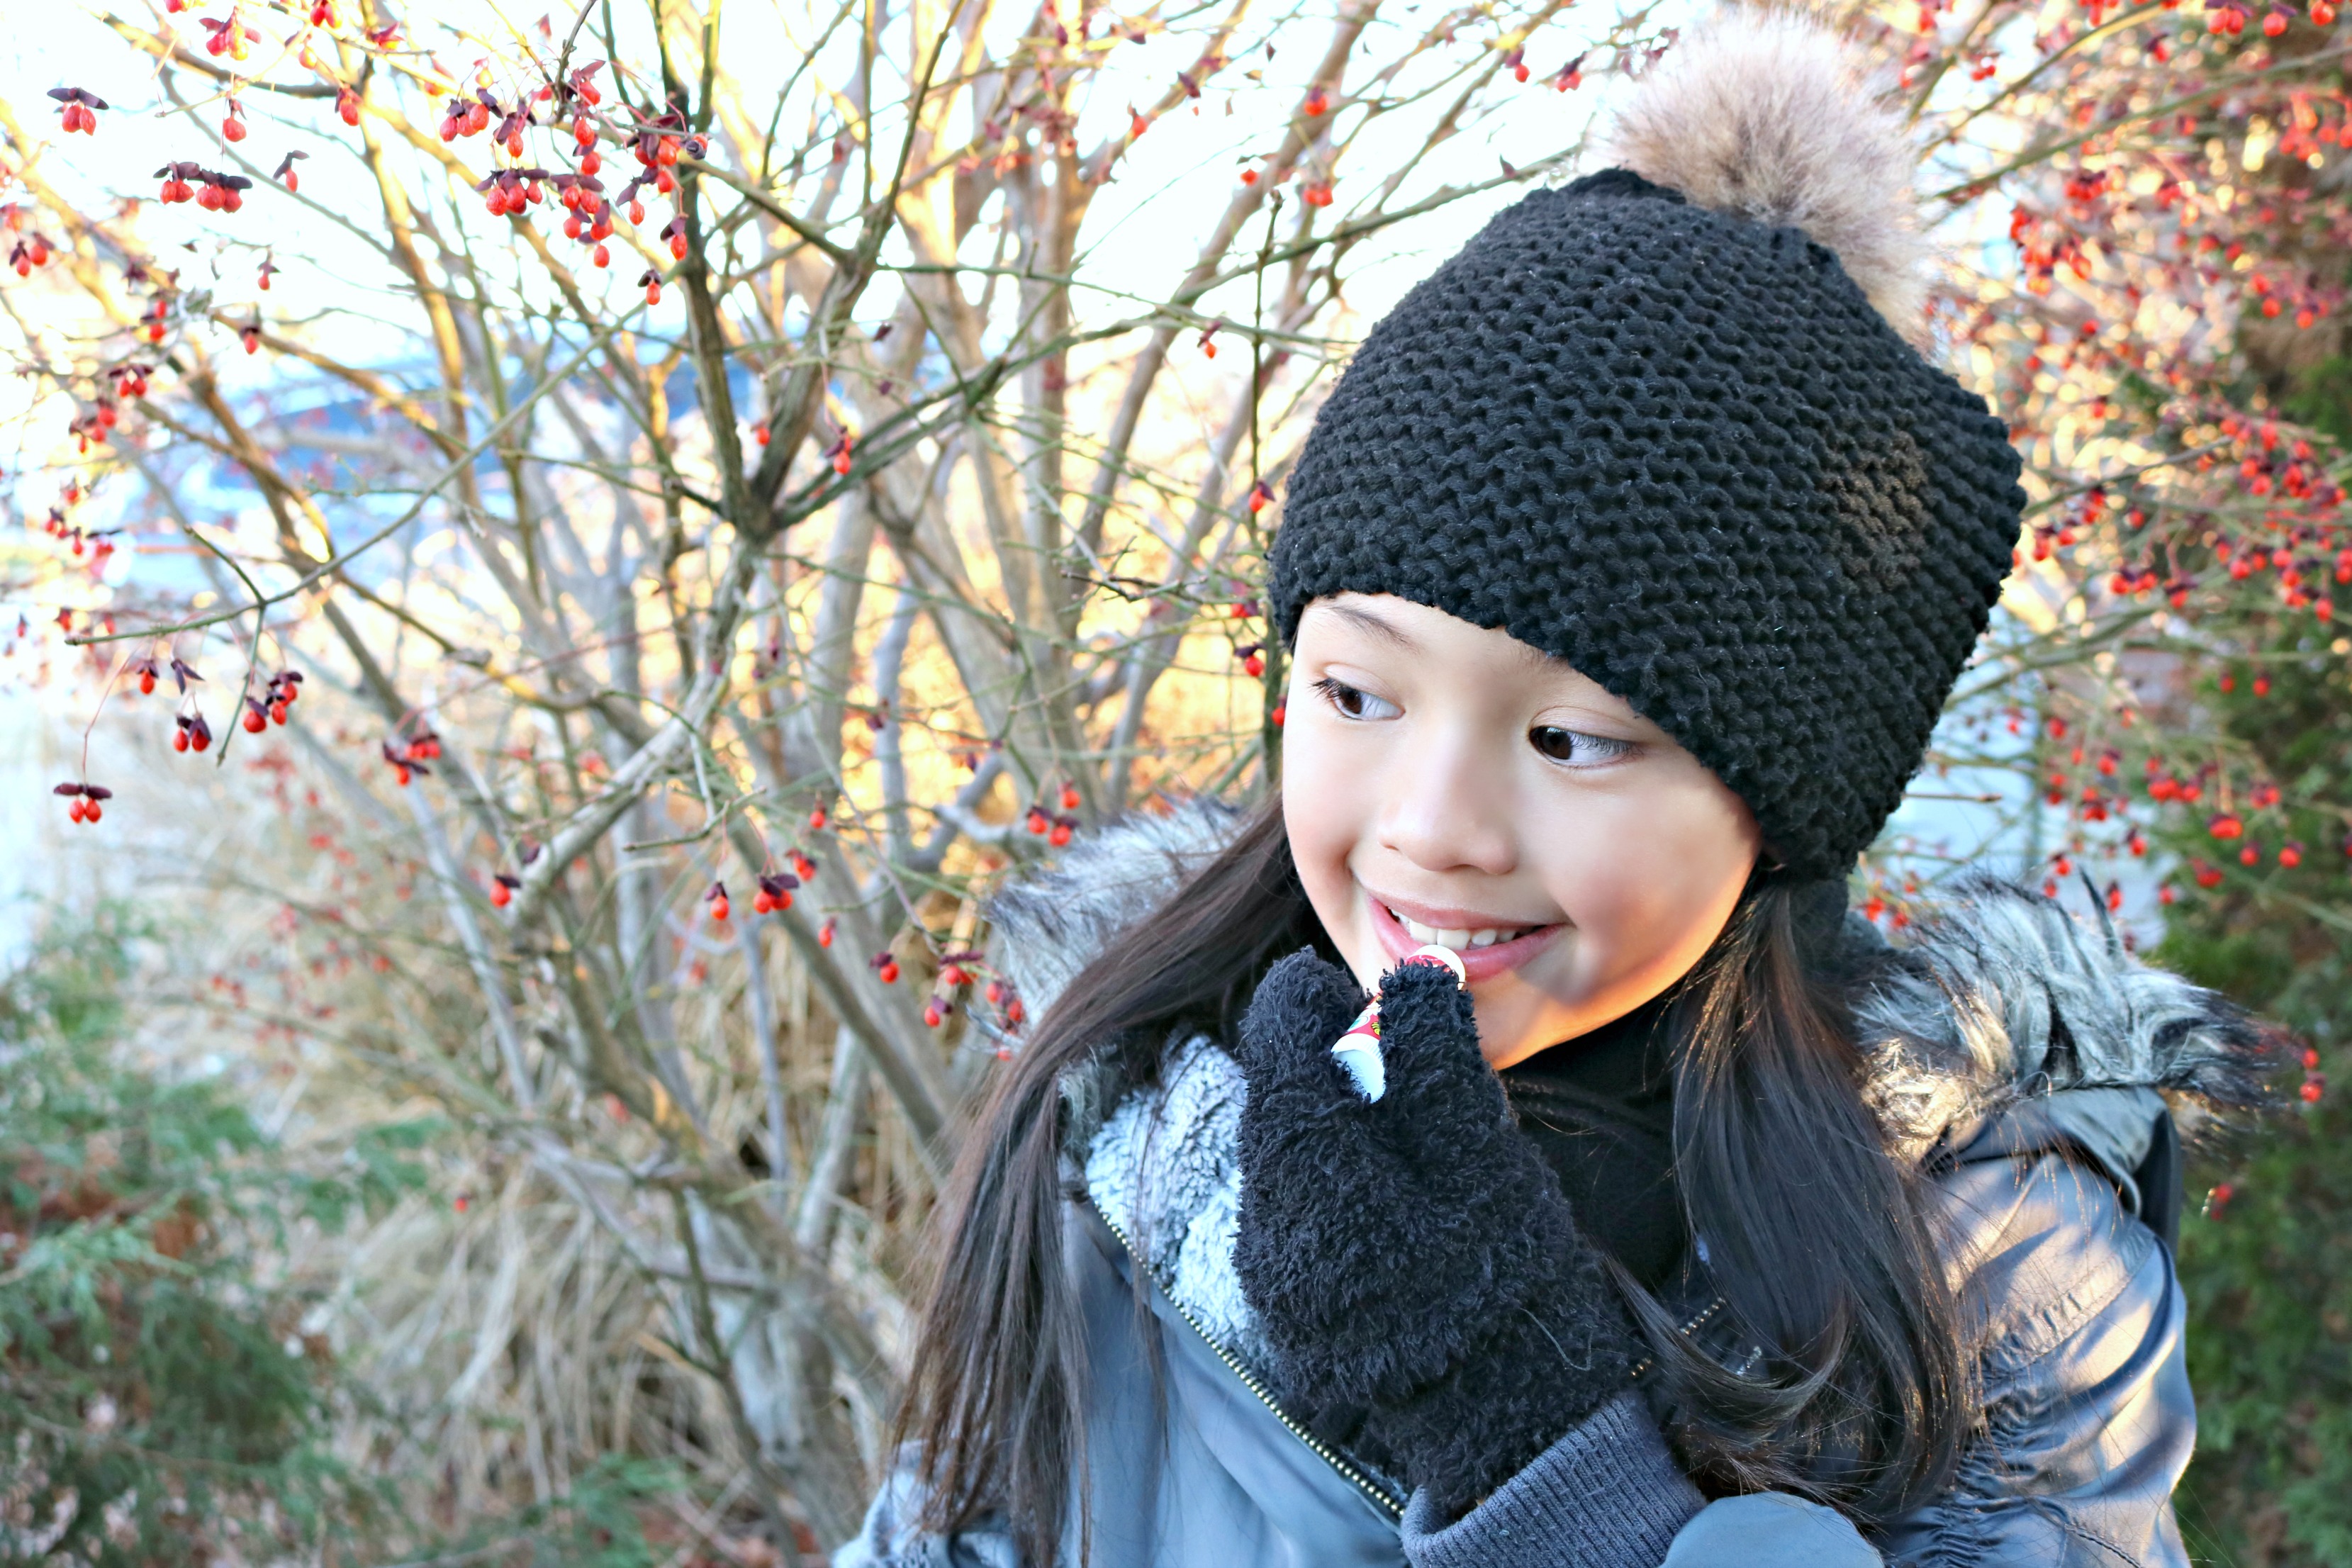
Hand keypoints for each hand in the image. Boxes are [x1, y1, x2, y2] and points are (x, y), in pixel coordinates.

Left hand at [1231, 948, 1637, 1515]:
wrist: (1506, 1420)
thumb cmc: (1504, 1277)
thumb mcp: (1480, 1154)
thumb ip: (1436, 1056)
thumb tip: (1412, 973)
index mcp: (1308, 1173)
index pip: (1276, 1044)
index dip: (1309, 999)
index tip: (1357, 988)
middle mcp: (1266, 1222)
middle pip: (1276, 1100)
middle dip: (1326, 1061)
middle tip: (1395, 1051)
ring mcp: (1269, 1270)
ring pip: (1282, 1154)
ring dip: (1330, 1121)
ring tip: (1405, 1128)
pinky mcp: (1285, 1301)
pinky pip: (1290, 1207)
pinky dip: (1330, 1178)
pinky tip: (1391, 1191)